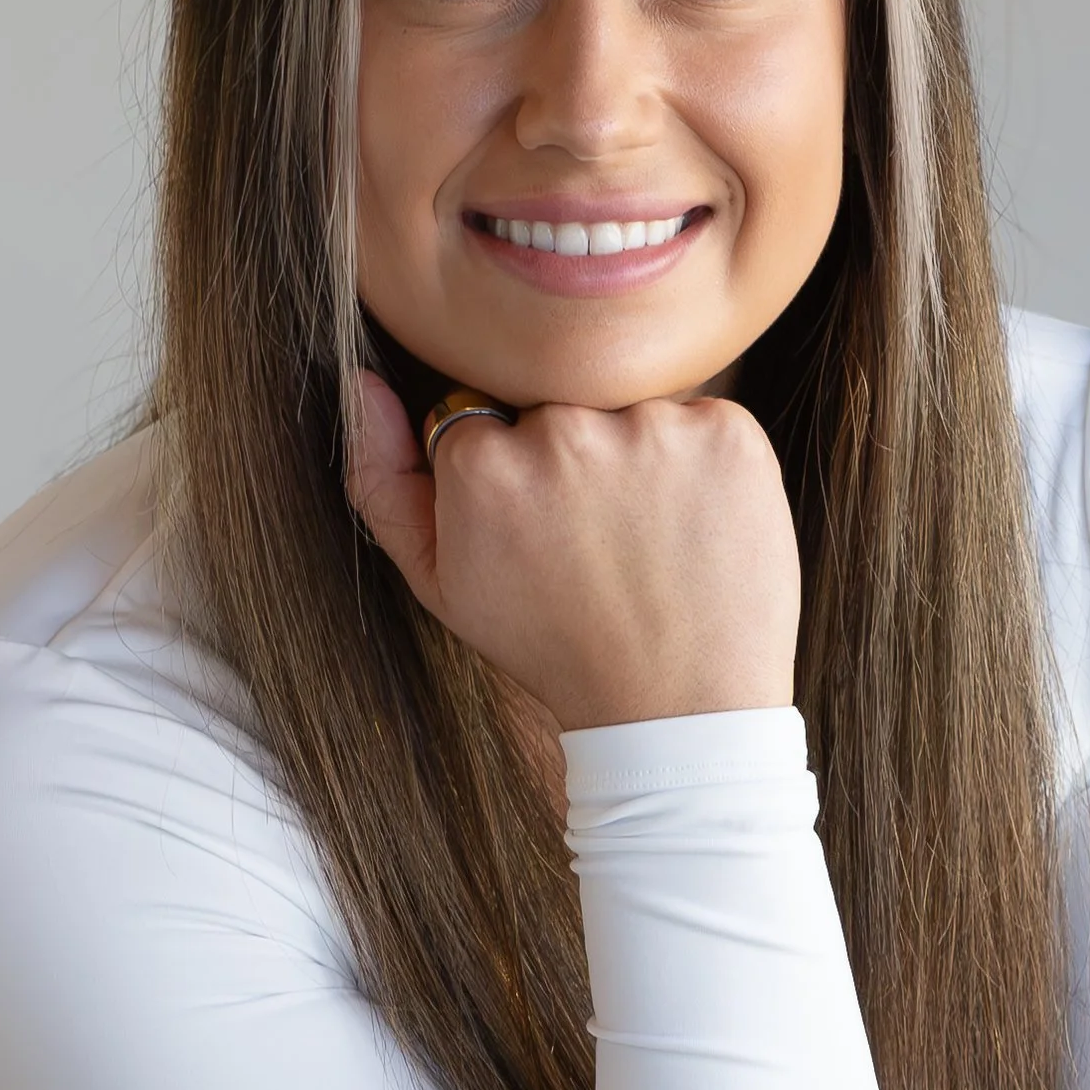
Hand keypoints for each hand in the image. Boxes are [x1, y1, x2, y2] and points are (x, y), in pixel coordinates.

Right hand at [346, 369, 800, 734]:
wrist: (677, 708)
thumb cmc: (553, 647)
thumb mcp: (441, 584)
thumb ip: (384, 480)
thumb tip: (362, 381)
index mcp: (483, 464)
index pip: (485, 422)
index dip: (512, 481)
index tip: (537, 534)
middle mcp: (562, 431)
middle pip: (557, 407)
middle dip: (573, 462)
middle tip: (599, 544)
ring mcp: (653, 428)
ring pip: (630, 410)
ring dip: (640, 460)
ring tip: (650, 542)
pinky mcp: (727, 432)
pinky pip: (703, 419)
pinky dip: (703, 466)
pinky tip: (696, 530)